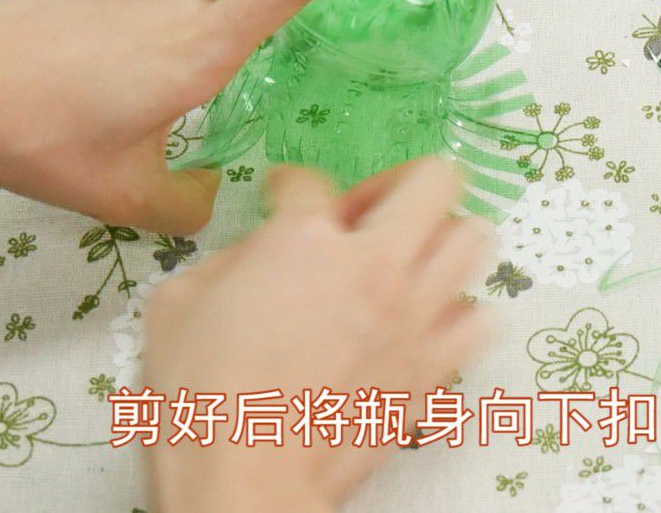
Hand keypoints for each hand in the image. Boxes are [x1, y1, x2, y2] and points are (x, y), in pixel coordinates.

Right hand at [143, 159, 495, 512]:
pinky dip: (461, 312)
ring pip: (474, 239)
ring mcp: (416, 315)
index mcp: (305, 238)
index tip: (281, 199)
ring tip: (407, 261)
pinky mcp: (436, 366)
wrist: (244, 481)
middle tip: (365, 216)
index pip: (311, 180)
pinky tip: (427, 321)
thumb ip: (230, 258)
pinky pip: (481, 319)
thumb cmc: (199, 395)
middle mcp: (376, 264)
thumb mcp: (179, 301)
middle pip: (435, 179)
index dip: (287, 186)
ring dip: (442, 238)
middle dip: (400, 183)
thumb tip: (259, 253)